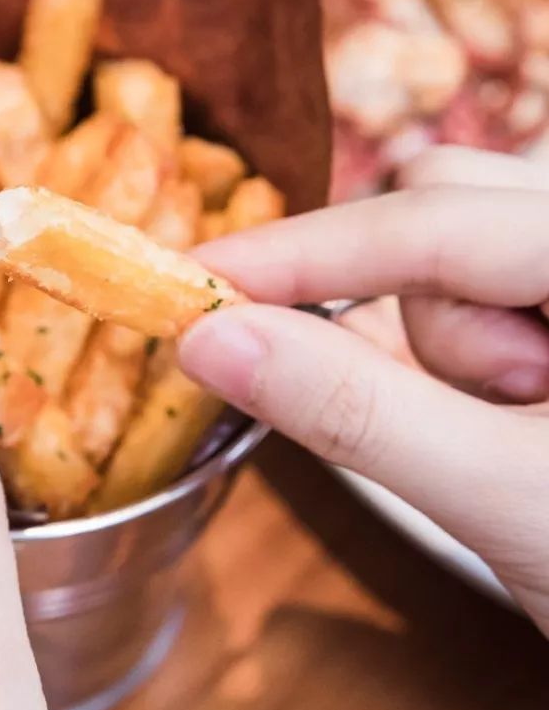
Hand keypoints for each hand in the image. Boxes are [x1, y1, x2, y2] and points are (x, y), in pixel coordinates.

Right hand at [177, 147, 548, 630]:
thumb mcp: (505, 499)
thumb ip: (350, 409)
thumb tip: (207, 340)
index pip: (439, 220)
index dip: (300, 253)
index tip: (193, 281)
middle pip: (448, 210)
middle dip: (419, 320)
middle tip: (476, 416)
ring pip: (453, 251)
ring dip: (443, 348)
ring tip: (517, 436)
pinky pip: (465, 299)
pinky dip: (445, 356)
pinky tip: (500, 411)